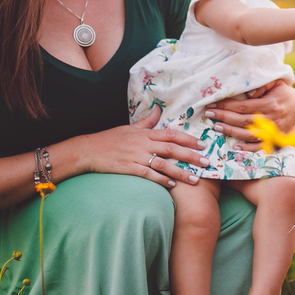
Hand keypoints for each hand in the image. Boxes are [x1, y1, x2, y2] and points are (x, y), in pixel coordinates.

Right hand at [83, 107, 208, 188]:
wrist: (88, 150)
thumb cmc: (110, 139)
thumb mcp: (129, 128)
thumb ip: (147, 121)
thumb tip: (158, 109)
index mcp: (145, 133)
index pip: (171, 134)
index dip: (188, 139)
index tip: (202, 144)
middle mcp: (143, 144)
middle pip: (172, 149)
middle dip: (191, 156)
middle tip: (206, 162)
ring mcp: (136, 157)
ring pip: (163, 164)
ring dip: (181, 172)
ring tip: (195, 179)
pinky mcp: (129, 168)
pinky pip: (148, 174)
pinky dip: (161, 179)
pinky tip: (172, 185)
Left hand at [205, 80, 294, 146]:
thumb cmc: (282, 92)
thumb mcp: (276, 82)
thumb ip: (263, 85)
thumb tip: (249, 93)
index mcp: (270, 104)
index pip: (243, 106)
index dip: (226, 105)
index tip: (213, 103)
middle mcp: (271, 119)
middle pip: (243, 120)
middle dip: (224, 117)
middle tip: (209, 114)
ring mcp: (273, 132)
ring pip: (248, 134)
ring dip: (231, 132)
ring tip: (216, 126)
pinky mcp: (274, 140)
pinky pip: (259, 146)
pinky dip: (247, 148)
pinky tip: (234, 146)